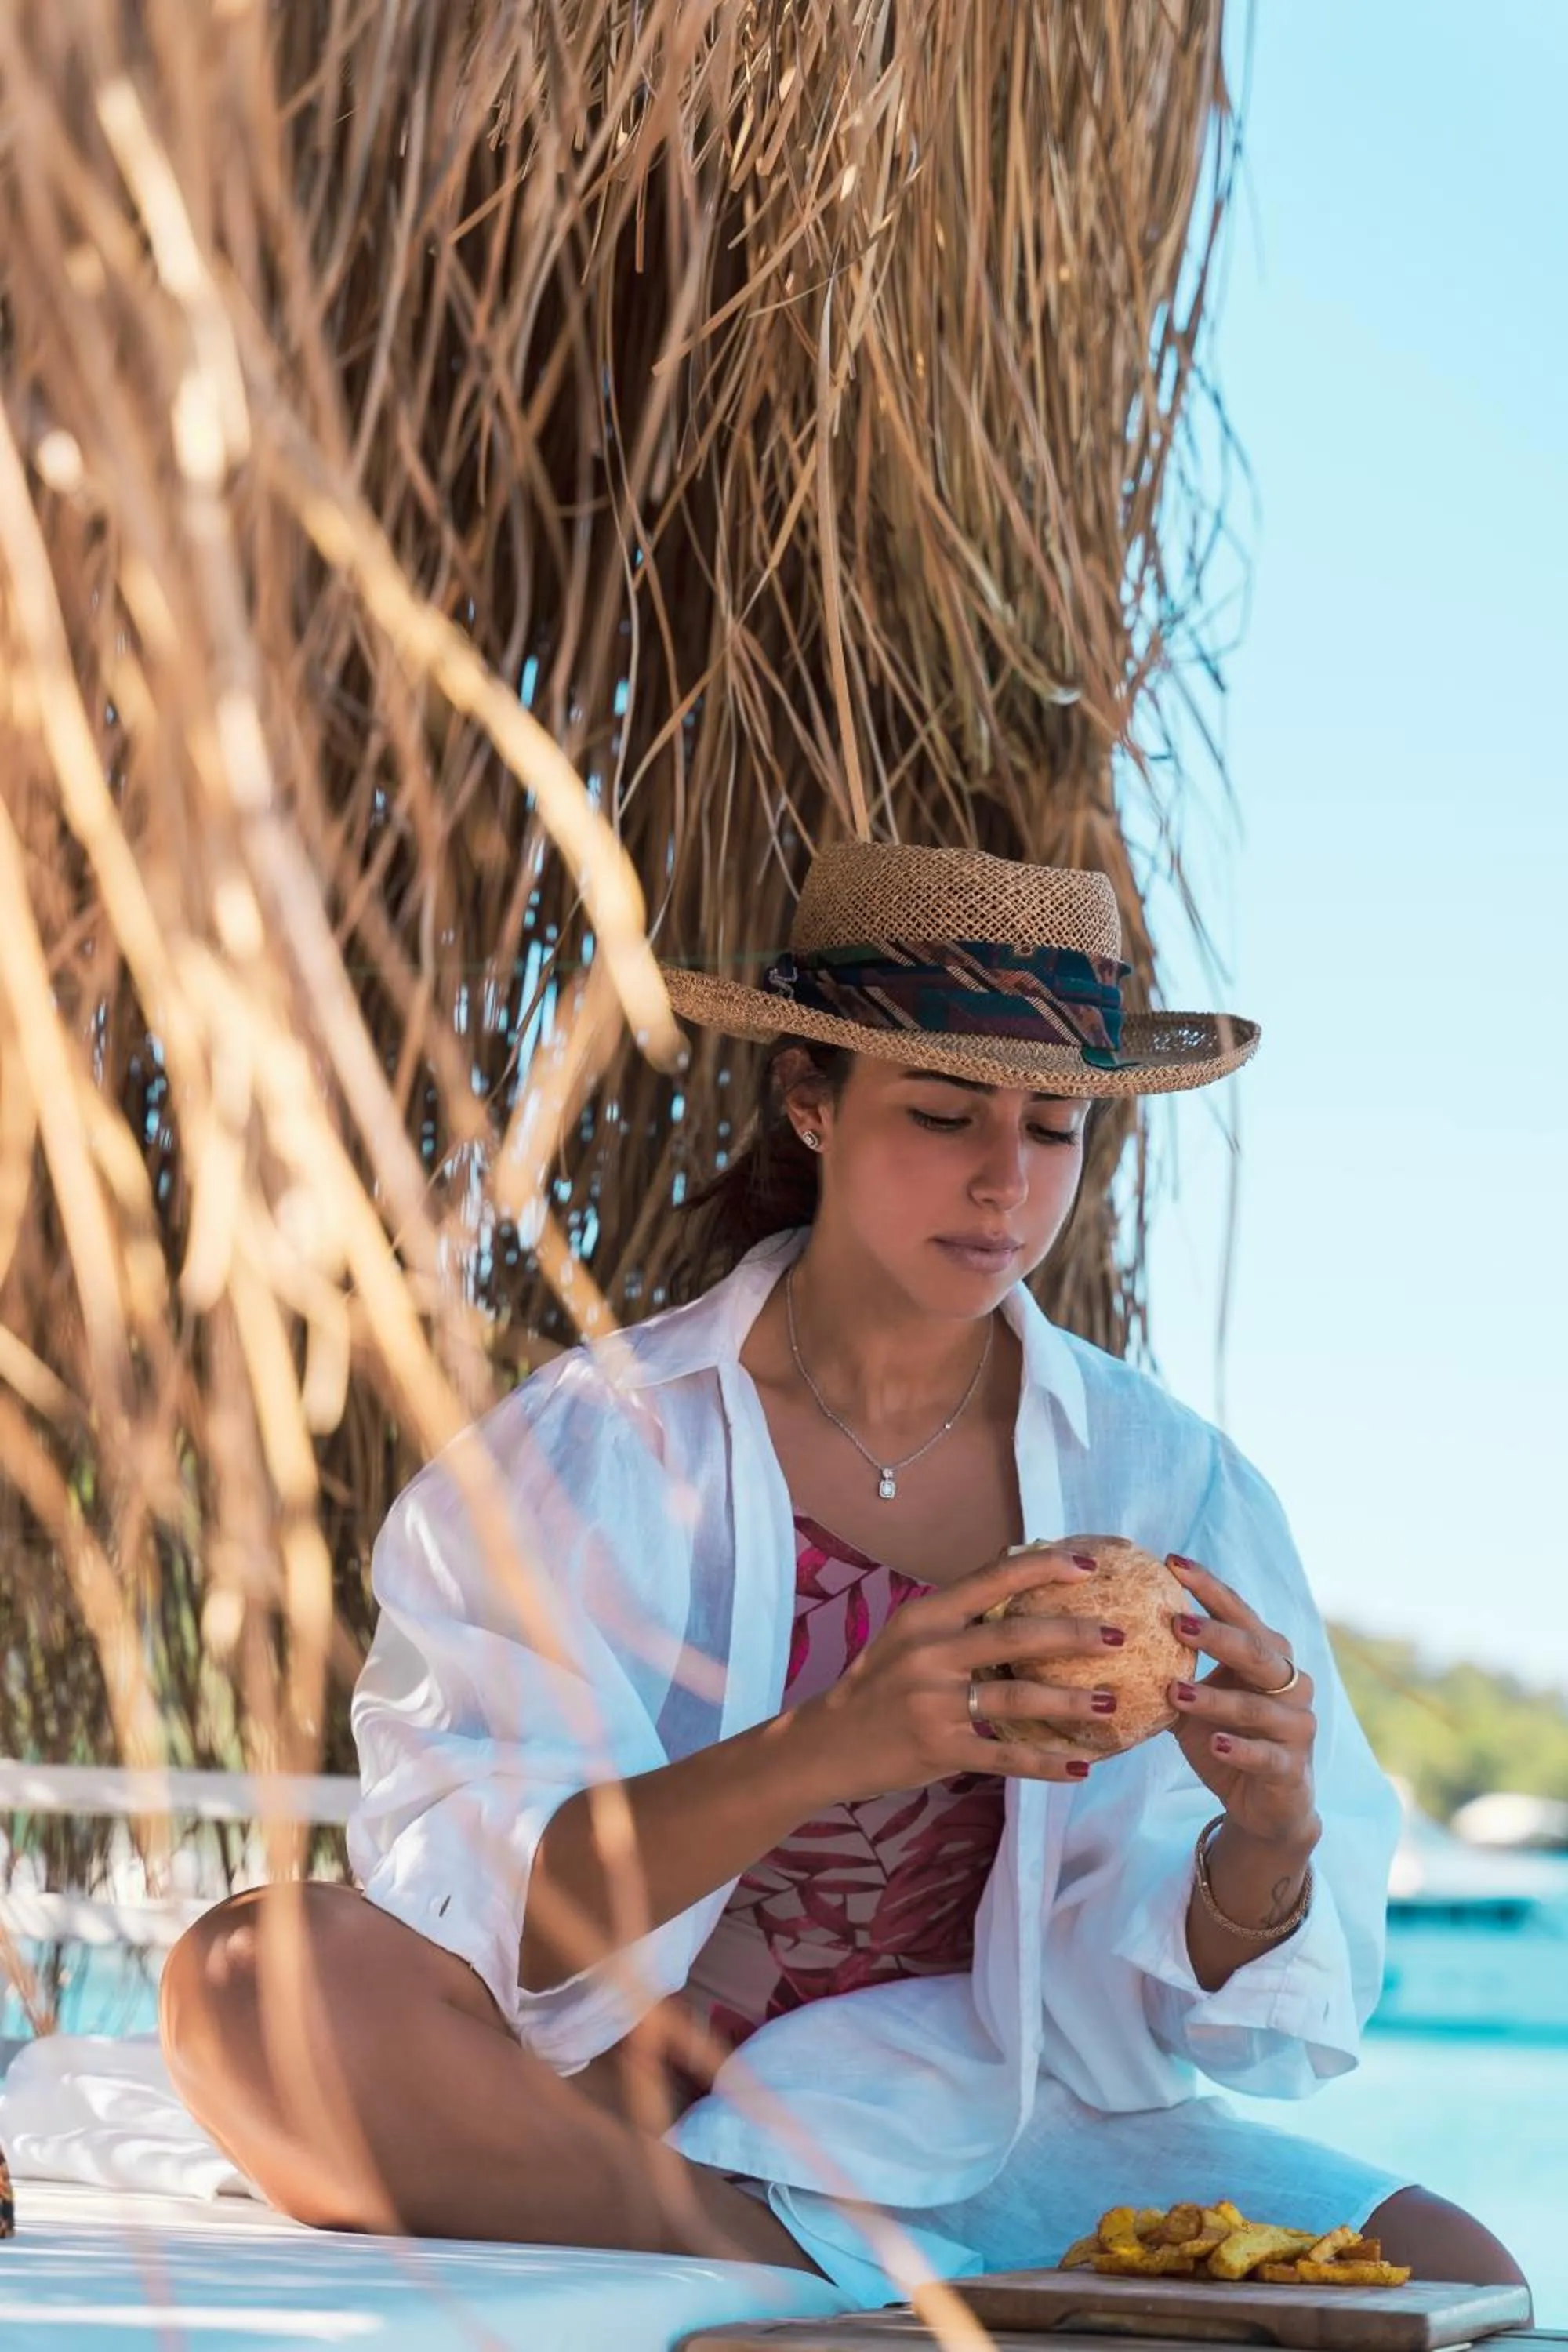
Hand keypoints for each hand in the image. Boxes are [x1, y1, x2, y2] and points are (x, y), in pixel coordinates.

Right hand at [801, 1546, 1123, 1802]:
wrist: (825, 1744)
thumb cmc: (876, 1686)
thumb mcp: (907, 1637)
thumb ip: (956, 1617)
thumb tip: (1021, 1584)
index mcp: (926, 1618)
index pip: (992, 1580)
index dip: (1043, 1568)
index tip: (1088, 1565)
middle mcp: (930, 1654)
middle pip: (1015, 1637)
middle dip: (1074, 1633)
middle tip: (1120, 1635)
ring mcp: (934, 1704)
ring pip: (1017, 1699)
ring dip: (1070, 1701)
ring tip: (1111, 1701)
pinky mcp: (940, 1749)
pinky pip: (1004, 1758)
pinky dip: (1045, 1764)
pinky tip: (1079, 1767)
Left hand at [1164, 1553, 1318, 1846]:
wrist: (1265, 1805)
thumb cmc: (1224, 1739)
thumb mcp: (1194, 1703)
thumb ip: (1169, 1672)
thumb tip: (1107, 1636)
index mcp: (1267, 1655)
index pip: (1238, 1612)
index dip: (1208, 1587)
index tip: (1171, 1563)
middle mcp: (1289, 1683)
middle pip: (1255, 1649)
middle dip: (1215, 1634)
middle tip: (1175, 1622)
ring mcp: (1295, 1726)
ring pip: (1256, 1706)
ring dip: (1215, 1698)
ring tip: (1175, 1692)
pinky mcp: (1291, 1768)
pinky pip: (1267, 1756)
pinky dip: (1239, 1749)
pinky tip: (1214, 1744)